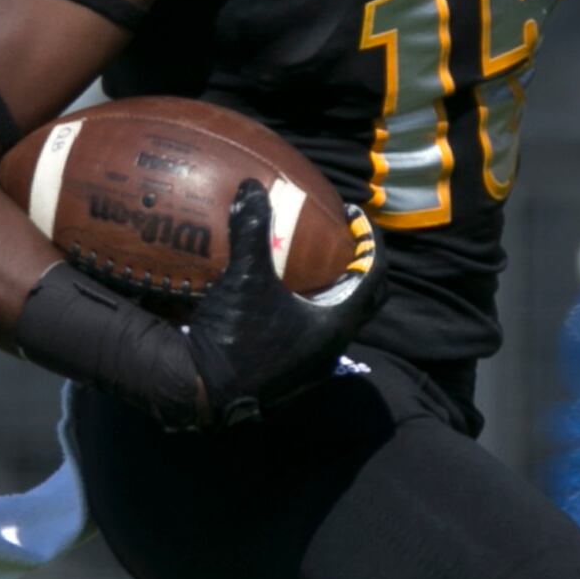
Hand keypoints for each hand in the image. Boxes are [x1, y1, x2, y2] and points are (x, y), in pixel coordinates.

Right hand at [179, 181, 370, 425]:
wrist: (203, 390)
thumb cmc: (234, 338)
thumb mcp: (245, 278)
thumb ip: (252, 231)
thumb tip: (252, 188)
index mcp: (336, 323)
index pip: (375, 274)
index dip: (371, 240)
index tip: (354, 217)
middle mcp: (333, 346)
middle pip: (365, 298)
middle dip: (360, 266)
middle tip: (342, 241)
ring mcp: (314, 362)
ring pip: (339, 318)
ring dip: (333, 289)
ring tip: (312, 264)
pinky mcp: (293, 371)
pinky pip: (315, 331)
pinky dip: (310, 308)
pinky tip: (282, 297)